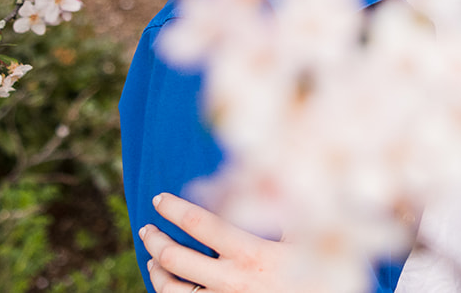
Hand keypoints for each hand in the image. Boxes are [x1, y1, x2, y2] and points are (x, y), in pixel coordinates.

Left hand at [139, 193, 292, 292]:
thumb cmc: (313, 274)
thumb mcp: (304, 238)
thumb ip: (283, 211)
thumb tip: (269, 178)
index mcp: (250, 252)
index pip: (200, 224)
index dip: (174, 209)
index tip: (159, 199)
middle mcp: (231, 279)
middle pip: (175, 257)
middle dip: (154, 239)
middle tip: (147, 228)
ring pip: (171, 290)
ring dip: (155, 271)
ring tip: (151, 258)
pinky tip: (167, 285)